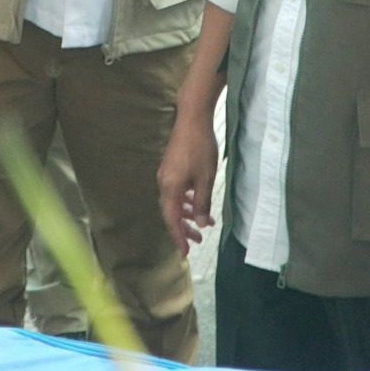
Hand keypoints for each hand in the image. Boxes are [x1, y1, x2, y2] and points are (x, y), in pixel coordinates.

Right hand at [155, 111, 218, 254]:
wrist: (192, 119)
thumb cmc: (200, 148)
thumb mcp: (205, 179)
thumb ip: (202, 203)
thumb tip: (201, 223)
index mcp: (170, 188)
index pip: (172, 219)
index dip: (179, 236)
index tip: (186, 251)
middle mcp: (164, 184)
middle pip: (172, 212)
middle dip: (184, 228)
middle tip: (198, 241)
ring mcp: (166, 175)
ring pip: (175, 202)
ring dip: (188, 214)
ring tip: (203, 223)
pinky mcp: (171, 168)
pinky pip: (176, 191)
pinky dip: (187, 200)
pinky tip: (197, 202)